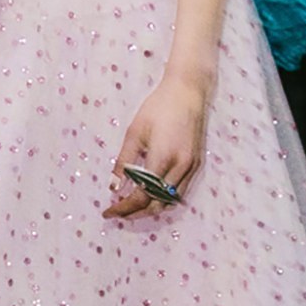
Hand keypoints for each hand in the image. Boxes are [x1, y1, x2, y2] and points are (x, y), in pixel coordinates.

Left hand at [104, 71, 209, 218]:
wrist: (188, 92)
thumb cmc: (157, 107)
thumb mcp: (134, 133)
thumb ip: (124, 162)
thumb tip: (113, 188)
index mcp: (162, 159)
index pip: (142, 196)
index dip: (123, 208)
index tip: (108, 212)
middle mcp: (180, 167)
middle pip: (157, 204)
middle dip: (135, 213)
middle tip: (117, 213)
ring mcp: (191, 167)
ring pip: (170, 201)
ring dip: (151, 208)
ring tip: (131, 208)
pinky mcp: (197, 164)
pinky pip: (180, 192)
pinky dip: (163, 199)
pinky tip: (150, 196)